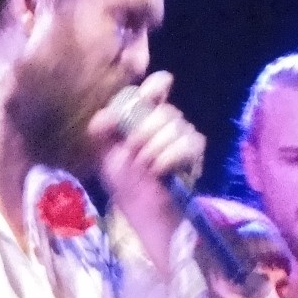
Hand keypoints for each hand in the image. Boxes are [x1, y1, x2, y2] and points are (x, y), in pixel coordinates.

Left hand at [89, 71, 205, 274]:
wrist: (144, 212)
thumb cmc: (126, 184)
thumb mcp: (105, 157)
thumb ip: (101, 133)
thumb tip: (105, 115)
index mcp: (145, 116)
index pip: (159, 85)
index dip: (155, 86)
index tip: (146, 95)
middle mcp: (167, 121)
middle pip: (165, 109)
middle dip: (144, 131)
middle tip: (133, 152)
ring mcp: (184, 135)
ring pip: (175, 126)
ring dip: (154, 149)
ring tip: (145, 167)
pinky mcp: (195, 152)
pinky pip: (188, 143)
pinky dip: (169, 157)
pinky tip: (159, 170)